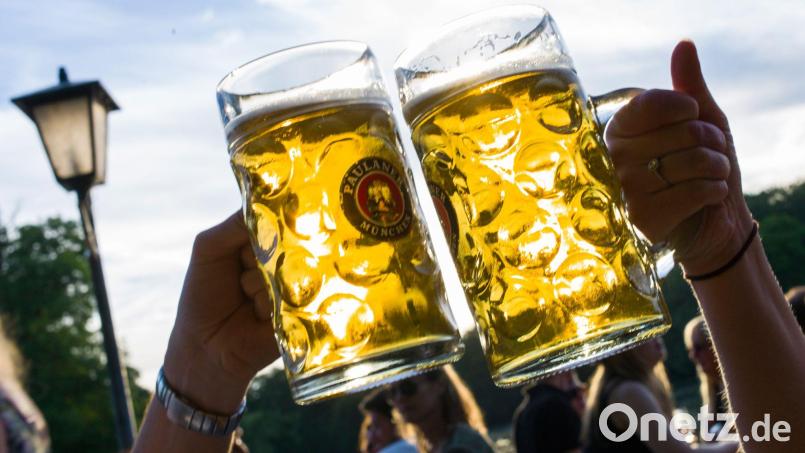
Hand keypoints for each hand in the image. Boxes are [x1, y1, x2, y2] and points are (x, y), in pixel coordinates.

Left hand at [163, 211, 277, 413]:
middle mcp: (283, 262)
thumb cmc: (202, 295)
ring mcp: (294, 288)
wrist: (203, 348)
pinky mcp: (301, 314)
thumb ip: (233, 225)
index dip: (280, 214)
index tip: (286, 208)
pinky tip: (255, 316)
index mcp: (263, 243)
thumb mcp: (208, 248)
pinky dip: (265, 306)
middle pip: (289, 243)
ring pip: (286, 271)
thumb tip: (265, 205)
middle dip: (263, 254)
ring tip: (244, 301)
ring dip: (258, 285)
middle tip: (244, 270)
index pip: (279, 218)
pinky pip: (290, 299)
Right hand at [606, 40, 753, 275]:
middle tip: (709, 155)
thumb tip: (684, 45)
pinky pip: (694, 191)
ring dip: (718, 167)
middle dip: (711, 141)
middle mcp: (613, 159)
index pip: (648, 104)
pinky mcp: (643, 219)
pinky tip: (707, 197)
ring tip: (711, 176)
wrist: (710, 221)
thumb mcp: (698, 123)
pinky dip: (714, 191)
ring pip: (692, 161)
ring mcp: (625, 190)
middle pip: (682, 132)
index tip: (693, 114)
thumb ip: (687, 86)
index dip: (683, 106)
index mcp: (618, 131)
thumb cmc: (699, 167)